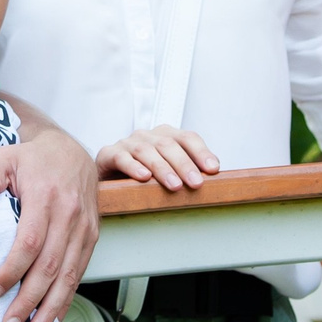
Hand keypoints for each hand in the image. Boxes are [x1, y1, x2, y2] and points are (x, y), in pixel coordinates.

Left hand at [0, 126, 98, 321]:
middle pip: (49, 266)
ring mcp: (84, 228)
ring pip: (68, 275)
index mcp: (46, 196)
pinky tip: (52, 317)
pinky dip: (66, 297)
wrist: (71, 151)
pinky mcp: (92, 237)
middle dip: (29, 301)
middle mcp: (70, 215)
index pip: (29, 242)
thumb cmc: (33, 159)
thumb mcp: (4, 157)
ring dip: (50, 308)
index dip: (11, 271)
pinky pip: (79, 272)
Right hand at [96, 124, 220, 190]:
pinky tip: (143, 177)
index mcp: (165, 136)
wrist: (107, 178)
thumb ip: (188, 171)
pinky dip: (133, 166)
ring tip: (174, 185)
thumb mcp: (168, 173)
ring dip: (162, 168)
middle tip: (196, 183)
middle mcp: (147, 136)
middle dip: (184, 164)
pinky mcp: (108, 154)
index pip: (187, 138)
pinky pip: (121, 157)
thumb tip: (214, 178)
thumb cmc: (142, 177)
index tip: (213, 169)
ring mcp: (127, 143)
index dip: (201, 152)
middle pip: (169, 144)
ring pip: (147, 151)